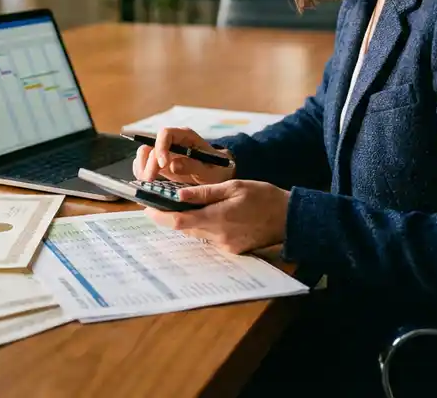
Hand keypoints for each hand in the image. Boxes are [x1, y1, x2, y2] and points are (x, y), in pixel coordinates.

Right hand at [132, 126, 234, 185]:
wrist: (218, 175)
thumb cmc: (216, 169)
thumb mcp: (210, 170)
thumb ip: (194, 166)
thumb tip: (172, 165)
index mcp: (185, 136)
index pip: (166, 133)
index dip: (161, 147)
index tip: (164, 165)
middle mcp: (171, 142)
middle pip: (150, 145)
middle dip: (148, 163)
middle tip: (151, 180)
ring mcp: (164, 153)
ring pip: (144, 155)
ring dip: (142, 168)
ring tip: (148, 183)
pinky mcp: (159, 165)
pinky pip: (144, 166)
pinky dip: (142, 174)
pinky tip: (147, 184)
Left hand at [144, 179, 289, 254]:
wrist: (290, 218)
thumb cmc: (263, 197)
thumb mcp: (233, 187)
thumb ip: (205, 192)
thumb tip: (178, 194)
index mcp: (218, 218)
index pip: (179, 222)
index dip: (160, 216)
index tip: (147, 208)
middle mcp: (219, 237)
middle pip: (185, 229)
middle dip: (172, 216)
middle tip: (161, 202)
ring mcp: (225, 246)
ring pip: (196, 234)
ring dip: (188, 221)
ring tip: (183, 205)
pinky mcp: (232, 250)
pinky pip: (209, 238)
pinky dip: (203, 226)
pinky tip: (207, 214)